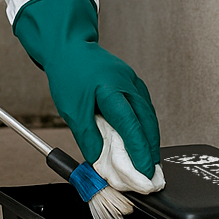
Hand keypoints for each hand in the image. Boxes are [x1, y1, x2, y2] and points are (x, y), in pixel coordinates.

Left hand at [13, 0, 159, 174]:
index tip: (142, 172)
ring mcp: (133, 81)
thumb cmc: (68, 73)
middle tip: (150, 173)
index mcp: (111, 90)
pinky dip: (145, 125)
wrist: (68, 46)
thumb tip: (99, 161)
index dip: (139, 152)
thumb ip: (87, 137)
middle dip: (151, 149)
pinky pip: (144, 106)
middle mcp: (128, 84)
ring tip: (147, 160)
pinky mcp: (132, 81)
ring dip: (150, 138)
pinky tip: (141, 137)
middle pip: (147, 122)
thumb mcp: (71, 110)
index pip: (131, 127)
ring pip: (148, 115)